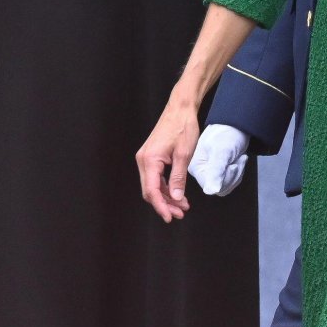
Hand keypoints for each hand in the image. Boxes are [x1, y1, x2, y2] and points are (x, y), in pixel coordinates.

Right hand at [137, 90, 201, 222]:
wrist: (180, 109)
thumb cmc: (183, 127)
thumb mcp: (183, 155)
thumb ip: (178, 178)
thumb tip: (176, 197)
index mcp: (149, 160)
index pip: (151, 190)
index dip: (161, 206)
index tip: (170, 217)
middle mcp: (143, 160)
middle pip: (150, 190)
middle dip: (165, 204)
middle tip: (180, 213)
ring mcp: (146, 159)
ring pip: (153, 185)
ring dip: (167, 197)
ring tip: (183, 206)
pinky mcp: (152, 157)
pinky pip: (156, 178)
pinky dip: (166, 187)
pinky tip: (178, 194)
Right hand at [189, 125, 250, 195]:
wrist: (235, 124)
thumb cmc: (226, 134)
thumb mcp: (222, 152)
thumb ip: (215, 172)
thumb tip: (210, 190)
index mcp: (196, 168)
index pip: (212, 188)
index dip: (226, 179)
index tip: (232, 165)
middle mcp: (200, 172)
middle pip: (220, 188)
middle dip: (233, 175)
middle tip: (236, 160)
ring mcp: (209, 172)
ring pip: (226, 185)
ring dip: (237, 172)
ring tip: (237, 158)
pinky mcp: (218, 171)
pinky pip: (230, 181)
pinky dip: (238, 171)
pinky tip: (238, 160)